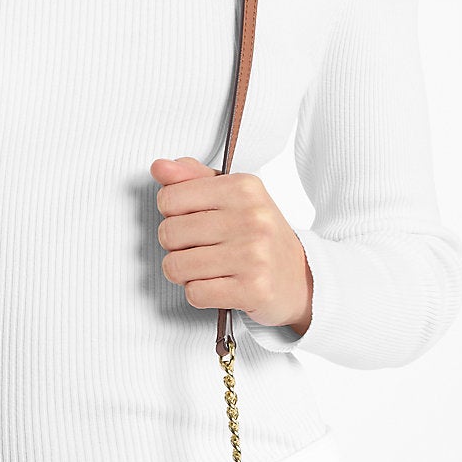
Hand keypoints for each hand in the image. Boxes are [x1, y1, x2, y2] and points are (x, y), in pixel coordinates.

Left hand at [150, 155, 312, 336]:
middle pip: (169, 234)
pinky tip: (219, 285)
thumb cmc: (260, 236)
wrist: (302, 278)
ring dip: (185, 273)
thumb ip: (193, 178)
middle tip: (200, 248)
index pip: (169, 198)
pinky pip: (195, 293)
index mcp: (244, 187)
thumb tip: (160, 168)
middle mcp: (252, 218)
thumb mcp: (233, 197)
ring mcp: (254, 255)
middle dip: (176, 247)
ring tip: (207, 268)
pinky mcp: (253, 289)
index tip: (191, 221)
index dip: (171, 214)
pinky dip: (199, 293)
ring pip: (177, 266)